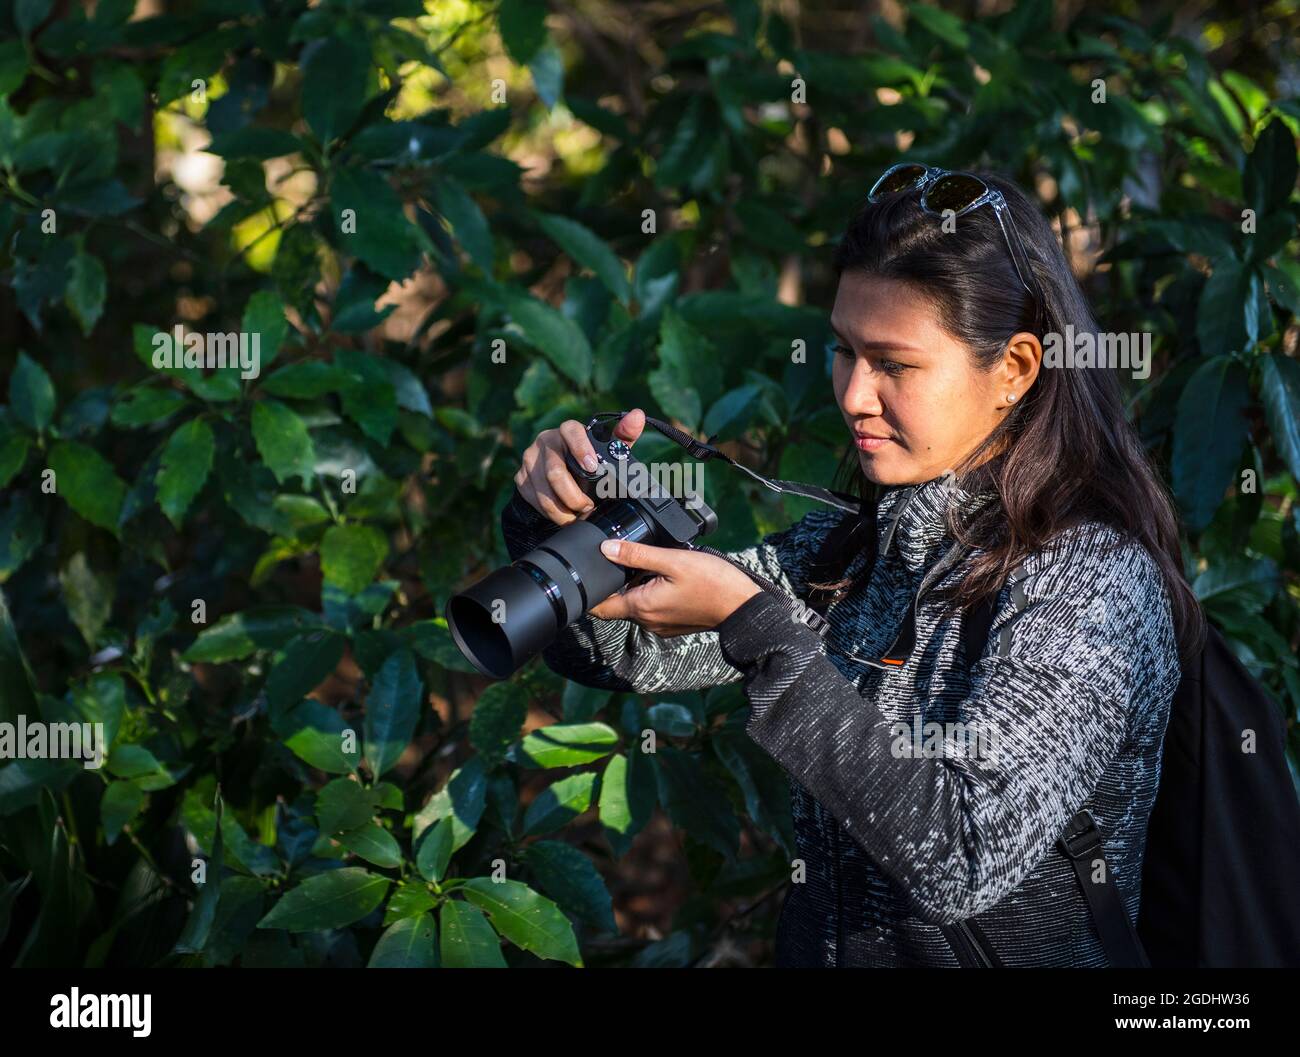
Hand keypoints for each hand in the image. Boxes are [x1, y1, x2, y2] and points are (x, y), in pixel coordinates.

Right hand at [514, 408, 645, 525]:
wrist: (562, 473)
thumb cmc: (590, 459)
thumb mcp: (608, 449)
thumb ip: (625, 434)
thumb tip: (638, 415)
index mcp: (567, 430)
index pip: (571, 431)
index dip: (580, 448)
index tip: (592, 468)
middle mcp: (545, 441)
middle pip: (555, 472)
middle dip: (574, 496)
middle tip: (588, 507)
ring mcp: (529, 459)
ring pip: (544, 492)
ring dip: (564, 510)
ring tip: (578, 515)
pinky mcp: (520, 478)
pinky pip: (535, 501)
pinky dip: (552, 514)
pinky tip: (564, 515)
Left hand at [589, 538, 763, 635]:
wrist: (743, 606)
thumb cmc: (712, 582)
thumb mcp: (673, 560)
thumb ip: (637, 554)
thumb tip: (607, 548)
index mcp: (641, 607)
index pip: (600, 608)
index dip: (589, 593)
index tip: (587, 575)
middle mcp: (647, 621)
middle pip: (617, 605)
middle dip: (614, 585)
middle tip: (618, 560)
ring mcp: (661, 625)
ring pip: (635, 606)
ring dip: (634, 588)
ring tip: (644, 565)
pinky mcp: (673, 624)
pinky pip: (652, 609)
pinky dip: (649, 594)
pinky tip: (663, 577)